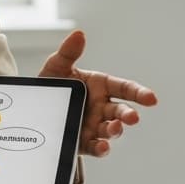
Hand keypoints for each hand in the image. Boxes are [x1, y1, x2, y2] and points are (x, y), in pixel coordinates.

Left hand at [37, 29, 156, 156]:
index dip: (140, 93)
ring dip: (115, 130)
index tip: (151, 99)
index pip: (125, 89)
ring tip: (114, 128)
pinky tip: (102, 147)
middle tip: (132, 117)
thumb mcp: (56, 67)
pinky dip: (101, 148)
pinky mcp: (83, 142)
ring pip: (111, 130)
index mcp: (101, 86)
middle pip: (121, 111)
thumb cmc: (52, 85)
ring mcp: (94, 126)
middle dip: (128, 114)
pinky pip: (96, 147)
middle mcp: (102, 107)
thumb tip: (79, 34)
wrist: (33, 108)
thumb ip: (68, 53)